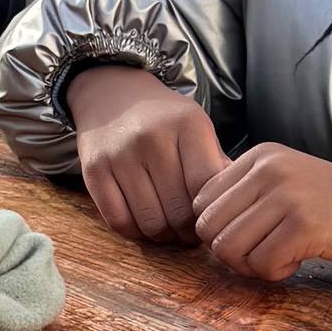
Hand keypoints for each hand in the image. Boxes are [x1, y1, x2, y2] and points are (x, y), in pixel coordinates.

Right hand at [66, 65, 229, 244]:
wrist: (111, 93)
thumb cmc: (163, 118)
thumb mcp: (197, 128)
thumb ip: (217, 166)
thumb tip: (238, 207)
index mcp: (187, 124)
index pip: (205, 186)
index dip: (210, 212)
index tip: (210, 218)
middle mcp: (152, 137)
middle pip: (179, 211)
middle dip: (188, 233)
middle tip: (190, 234)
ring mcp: (120, 154)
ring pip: (150, 222)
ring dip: (163, 237)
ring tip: (169, 231)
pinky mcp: (93, 170)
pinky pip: (118, 221)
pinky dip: (134, 233)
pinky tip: (143, 223)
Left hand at [190, 143, 331, 279]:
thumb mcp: (285, 184)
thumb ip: (245, 198)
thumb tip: (200, 230)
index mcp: (259, 156)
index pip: (201, 202)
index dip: (220, 231)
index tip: (253, 237)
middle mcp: (268, 169)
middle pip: (208, 228)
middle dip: (231, 253)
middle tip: (265, 254)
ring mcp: (287, 195)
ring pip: (229, 250)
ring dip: (253, 266)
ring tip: (284, 256)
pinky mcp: (305, 226)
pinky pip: (262, 265)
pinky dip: (278, 273)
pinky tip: (302, 259)